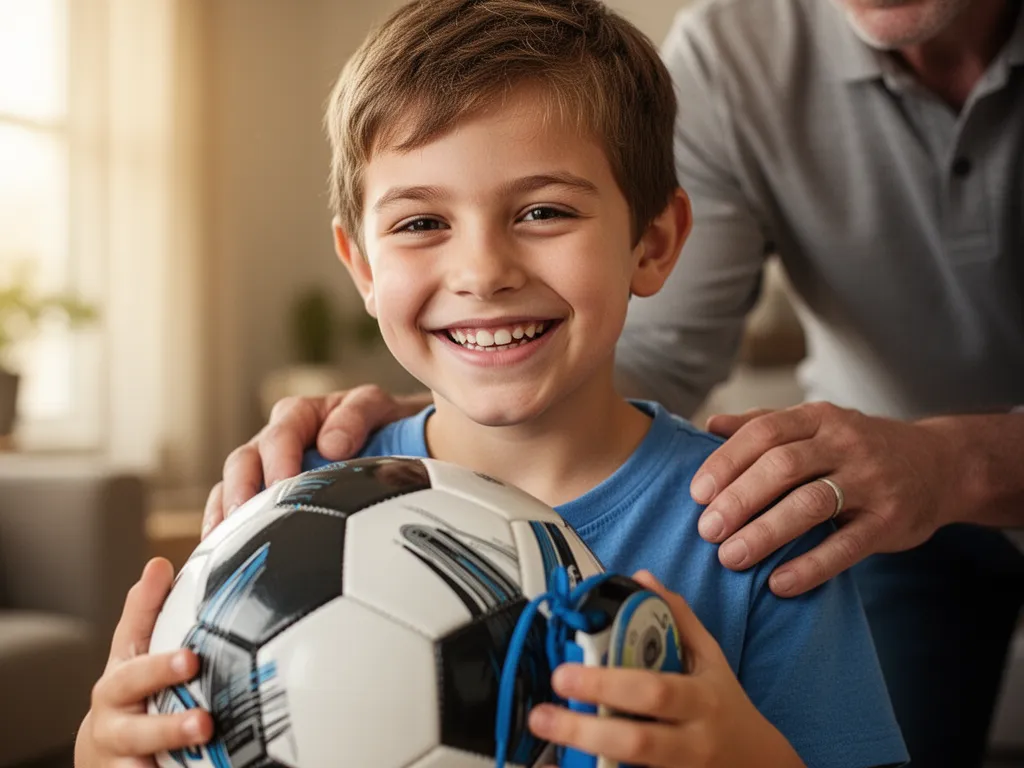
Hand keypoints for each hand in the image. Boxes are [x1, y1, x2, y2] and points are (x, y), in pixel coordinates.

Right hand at [75, 558, 212, 766]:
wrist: (105, 749)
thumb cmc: (132, 686)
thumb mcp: (134, 647)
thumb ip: (147, 608)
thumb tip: (159, 563)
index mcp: (120, 684)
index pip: (136, 672)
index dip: (161, 667)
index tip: (191, 660)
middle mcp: (116, 725)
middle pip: (139, 730)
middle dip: (169, 727)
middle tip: (204, 722)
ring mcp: (123, 761)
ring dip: (172, 760)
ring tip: (203, 749)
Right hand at [202, 385, 428, 538]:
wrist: (396, 441)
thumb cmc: (384, 425)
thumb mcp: (375, 407)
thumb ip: (356, 416)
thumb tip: (331, 445)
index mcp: (301, 415)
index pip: (281, 432)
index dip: (279, 458)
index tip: (283, 483)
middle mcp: (275, 441)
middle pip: (245, 460)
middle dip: (243, 487)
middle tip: (247, 514)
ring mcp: (265, 470)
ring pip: (232, 487)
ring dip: (226, 512)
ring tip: (225, 539)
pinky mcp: (262, 497)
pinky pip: (232, 510)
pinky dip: (224, 529)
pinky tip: (221, 555)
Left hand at [529, 571, 802, 767]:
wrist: (759, 764)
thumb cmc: (725, 703)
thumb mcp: (710, 658)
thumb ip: (677, 617)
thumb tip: (640, 577)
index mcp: (701, 700)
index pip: (654, 692)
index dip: (607, 685)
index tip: (564, 673)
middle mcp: (692, 742)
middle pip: (637, 742)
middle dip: (585, 728)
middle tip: (541, 712)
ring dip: (585, 756)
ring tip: (547, 738)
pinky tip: (565, 765)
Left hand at [691, 402, 958, 596]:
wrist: (940, 465)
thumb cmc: (856, 448)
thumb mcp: (815, 425)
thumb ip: (762, 424)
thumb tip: (707, 425)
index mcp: (818, 418)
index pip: (765, 432)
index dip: (727, 462)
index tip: (696, 493)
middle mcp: (844, 444)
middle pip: (783, 466)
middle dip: (739, 499)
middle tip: (706, 530)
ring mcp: (870, 482)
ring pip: (811, 505)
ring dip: (765, 533)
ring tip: (730, 558)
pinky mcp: (889, 521)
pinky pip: (846, 546)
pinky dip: (810, 567)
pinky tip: (779, 584)